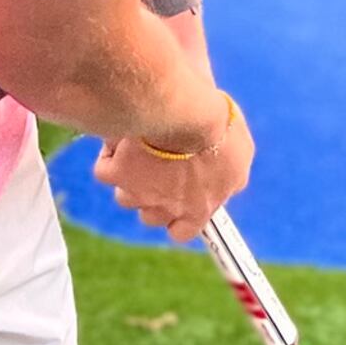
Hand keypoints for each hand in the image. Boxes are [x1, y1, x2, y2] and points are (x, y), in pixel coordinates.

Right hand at [96, 90, 252, 241]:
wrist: (187, 112)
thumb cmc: (218, 128)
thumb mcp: (240, 152)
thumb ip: (232, 173)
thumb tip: (229, 175)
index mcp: (200, 207)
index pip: (182, 232)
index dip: (176, 219)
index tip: (176, 204)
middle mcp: (167, 207)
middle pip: (150, 216)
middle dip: (151, 195)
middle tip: (157, 167)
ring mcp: (139, 193)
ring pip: (126, 196)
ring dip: (131, 176)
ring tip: (141, 147)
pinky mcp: (116, 173)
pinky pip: (105, 169)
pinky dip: (111, 153)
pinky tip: (123, 135)